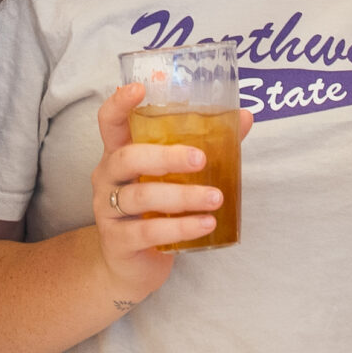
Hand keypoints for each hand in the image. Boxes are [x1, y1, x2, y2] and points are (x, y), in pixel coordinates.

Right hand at [88, 81, 249, 306]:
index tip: (140, 88)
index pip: (109, 122)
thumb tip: (244, 117)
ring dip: (183, 196)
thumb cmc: (153, 210)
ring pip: (141, 196)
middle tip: (201, 159)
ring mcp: (108, 210)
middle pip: (128, 158)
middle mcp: (107, 178)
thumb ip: (204, 146)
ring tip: (216, 198)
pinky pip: (149, 232)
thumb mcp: (172, 177)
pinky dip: (181, 227)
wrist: (131, 264)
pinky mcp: (118, 242)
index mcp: (119, 153)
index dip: (120, 103)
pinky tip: (206, 224)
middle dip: (165, 156)